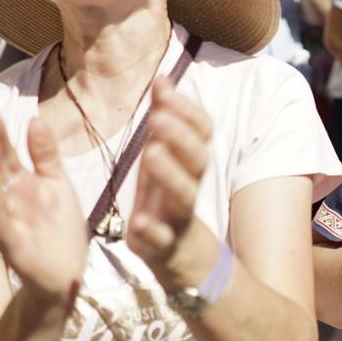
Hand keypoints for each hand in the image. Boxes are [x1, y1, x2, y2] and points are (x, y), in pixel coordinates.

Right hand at [0, 112, 88, 306]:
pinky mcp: (14, 245)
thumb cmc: (59, 228)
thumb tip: (35, 119)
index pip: (7, 156)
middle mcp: (12, 201)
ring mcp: (11, 222)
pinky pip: (0, 224)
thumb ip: (45, 155)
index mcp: (23, 185)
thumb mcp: (57, 184)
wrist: (67, 274)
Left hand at [127, 78, 219, 288]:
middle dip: (180, 136)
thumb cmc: (168, 201)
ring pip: (184, 195)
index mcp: (191, 164)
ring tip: (152, 153)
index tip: (162, 85)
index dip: (186, 109)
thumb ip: (164, 124)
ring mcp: (179, 217)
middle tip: (157, 117)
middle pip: (197, 160)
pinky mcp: (164, 246)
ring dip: (169, 174)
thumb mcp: (166, 159)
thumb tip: (161, 80)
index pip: (202, 132)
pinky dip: (151, 230)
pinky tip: (139, 221)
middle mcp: (191, 187)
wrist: (185, 260)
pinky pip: (161, 238)